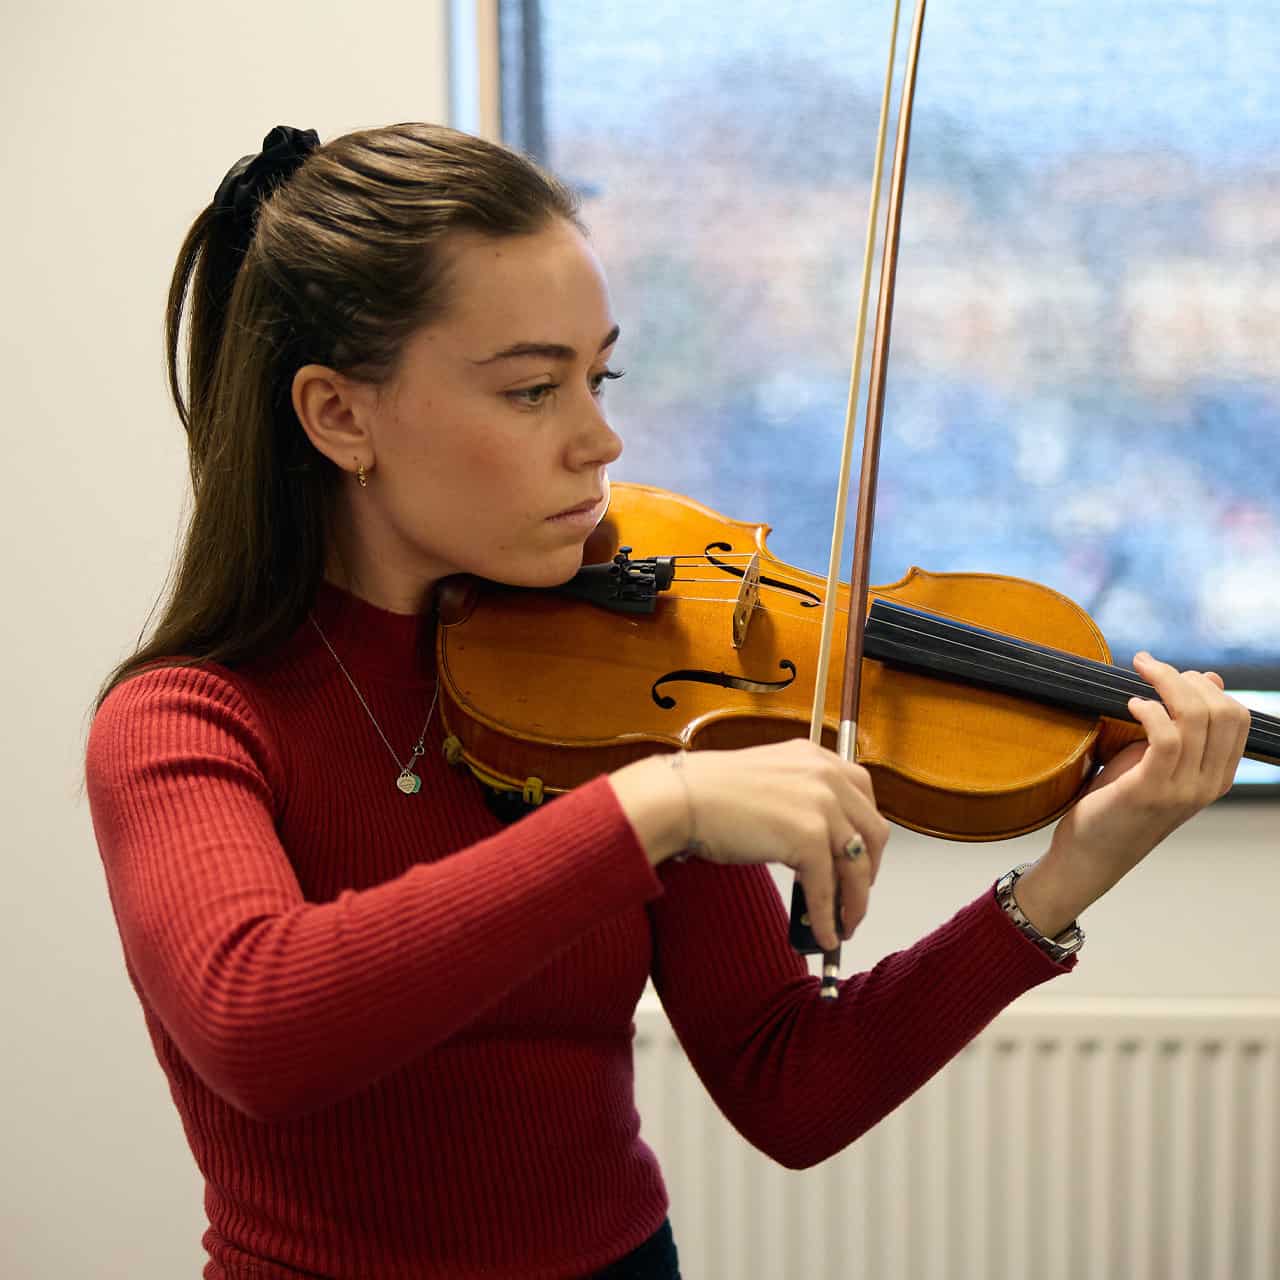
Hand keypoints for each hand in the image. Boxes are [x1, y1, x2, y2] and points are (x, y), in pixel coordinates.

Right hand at [610, 738, 889, 951]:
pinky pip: (826, 889)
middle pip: (873, 833)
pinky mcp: (809, 837)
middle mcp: (827, 776)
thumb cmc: (710, 791)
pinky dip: (826, 918)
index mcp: (817, 757)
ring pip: (856, 866)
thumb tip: (819, 844)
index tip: (861, 859)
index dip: (867, 834)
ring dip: (853, 903)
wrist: (682, 797)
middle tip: (855, 897)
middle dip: (867, 872)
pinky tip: (822, 935)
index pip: (864, 797)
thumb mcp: (770, 780)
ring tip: (843, 926)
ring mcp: (821, 806)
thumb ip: (800, 798)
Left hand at [1014, 652, 1251, 935]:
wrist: (1090, 853)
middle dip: (1185, 678)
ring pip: (1195, 718)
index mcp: (1217, 776)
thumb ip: (1181, 724)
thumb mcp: (1154, 758)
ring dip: (1165, 683)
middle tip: (1150, 667)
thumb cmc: (1116, 802)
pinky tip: (1130, 704)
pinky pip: (1166, 738)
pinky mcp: (1150, 792)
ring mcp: (1182, 790)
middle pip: (1222, 711)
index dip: (1206, 686)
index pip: (1237, 717)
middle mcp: (1208, 785)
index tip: (1172, 673)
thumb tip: (1208, 676)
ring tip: (1138, 675)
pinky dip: (1149, 710)